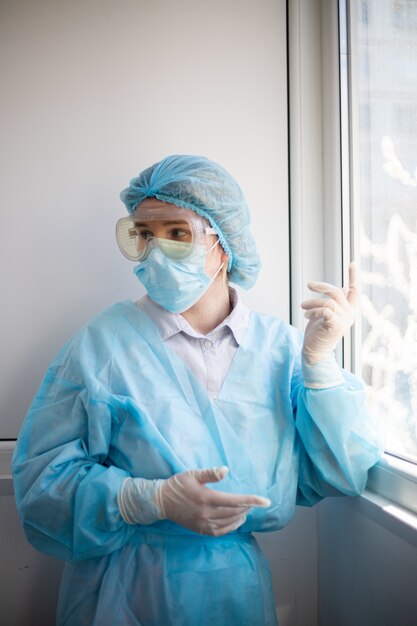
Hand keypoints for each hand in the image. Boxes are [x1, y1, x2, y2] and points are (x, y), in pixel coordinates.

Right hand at [155, 466, 270, 536]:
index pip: (235, 501)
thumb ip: (210, 473)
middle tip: (255, 501)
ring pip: (230, 522)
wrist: (161, 502)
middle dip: (248, 507)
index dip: (253, 500)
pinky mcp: (201, 530)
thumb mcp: (192, 474)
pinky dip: (232, 526)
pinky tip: (237, 521)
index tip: (266, 501)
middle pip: (235, 512)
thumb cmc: (178, 485)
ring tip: (247, 509)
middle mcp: (206, 513)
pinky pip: (221, 531)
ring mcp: (203, 524)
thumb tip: (226, 470)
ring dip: (241, 516)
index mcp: (206, 498)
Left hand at [301, 262, 358, 363]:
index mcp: (348, 310)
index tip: (352, 262)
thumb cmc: (318, 332)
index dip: (353, 276)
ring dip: (312, 303)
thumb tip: (334, 289)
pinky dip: (314, 311)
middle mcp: (349, 315)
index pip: (354, 291)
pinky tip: (307, 315)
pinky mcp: (336, 326)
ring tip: (303, 307)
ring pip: (328, 301)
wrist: (314, 352)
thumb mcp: (325, 314)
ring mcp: (344, 321)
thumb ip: (331, 303)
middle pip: (336, 292)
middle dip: (321, 287)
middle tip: (309, 285)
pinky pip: (326, 310)